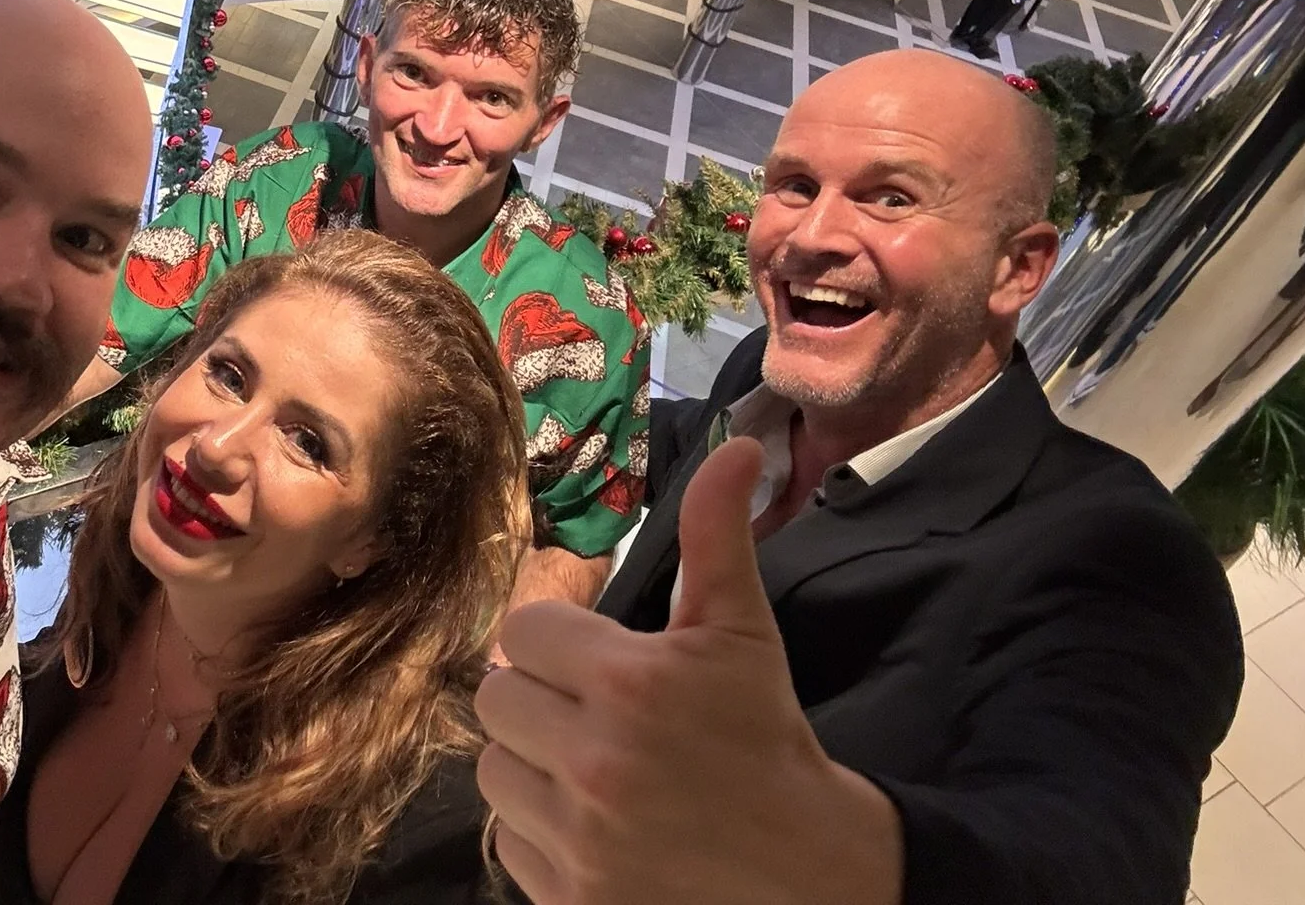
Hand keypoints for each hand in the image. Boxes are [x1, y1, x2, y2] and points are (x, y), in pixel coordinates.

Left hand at [474, 439, 901, 904]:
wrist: (811, 876)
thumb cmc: (766, 740)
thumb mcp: (743, 634)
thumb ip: (717, 536)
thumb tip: (738, 444)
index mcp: (631, 684)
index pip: (525, 632)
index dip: (563, 644)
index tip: (606, 665)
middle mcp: (596, 761)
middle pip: (497, 699)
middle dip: (542, 701)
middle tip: (597, 716)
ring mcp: (581, 838)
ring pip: (493, 770)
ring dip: (532, 765)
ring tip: (593, 770)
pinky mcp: (571, 899)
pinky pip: (508, 839)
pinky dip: (541, 832)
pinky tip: (596, 826)